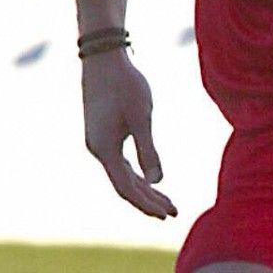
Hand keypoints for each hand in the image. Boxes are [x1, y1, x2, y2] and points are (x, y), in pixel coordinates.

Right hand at [82, 52, 177, 217]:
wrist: (104, 59)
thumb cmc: (125, 84)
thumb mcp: (142, 116)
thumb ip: (148, 150)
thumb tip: (157, 181)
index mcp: (105, 149)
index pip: (127, 188)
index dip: (146, 203)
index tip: (166, 214)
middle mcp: (98, 150)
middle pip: (125, 185)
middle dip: (149, 200)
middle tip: (173, 212)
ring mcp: (99, 142)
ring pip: (122, 175)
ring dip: (144, 188)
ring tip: (167, 201)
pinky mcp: (103, 133)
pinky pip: (121, 163)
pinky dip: (136, 174)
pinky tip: (149, 179)